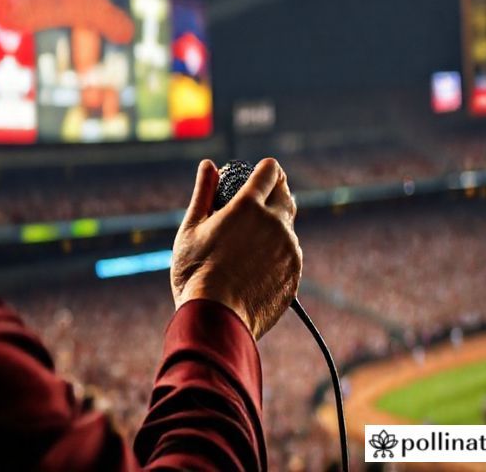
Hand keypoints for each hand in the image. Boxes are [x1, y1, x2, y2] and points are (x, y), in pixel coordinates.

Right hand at [171, 158, 302, 339]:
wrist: (217, 320)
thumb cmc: (195, 273)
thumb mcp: (191, 229)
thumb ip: (203, 193)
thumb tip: (208, 165)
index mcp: (249, 206)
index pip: (270, 171)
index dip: (265, 168)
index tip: (259, 173)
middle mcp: (275, 223)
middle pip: (286, 194)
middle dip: (275, 191)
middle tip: (258, 199)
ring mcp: (288, 250)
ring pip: (287, 227)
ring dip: (274, 225)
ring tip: (250, 239)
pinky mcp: (294, 273)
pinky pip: (289, 254)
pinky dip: (277, 252)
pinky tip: (256, 264)